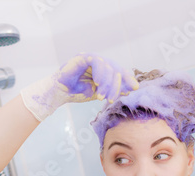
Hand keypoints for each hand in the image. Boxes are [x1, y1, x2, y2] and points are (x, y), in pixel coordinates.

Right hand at [21, 52, 138, 120]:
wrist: (59, 94)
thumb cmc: (77, 93)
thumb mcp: (99, 93)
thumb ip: (113, 90)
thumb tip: (130, 89)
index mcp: (103, 69)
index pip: (119, 70)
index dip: (128, 78)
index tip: (135, 88)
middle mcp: (98, 61)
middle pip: (116, 69)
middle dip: (116, 85)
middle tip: (110, 99)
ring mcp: (90, 57)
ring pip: (108, 66)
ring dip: (107, 83)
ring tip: (101, 96)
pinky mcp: (83, 56)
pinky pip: (97, 61)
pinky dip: (100, 73)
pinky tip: (97, 84)